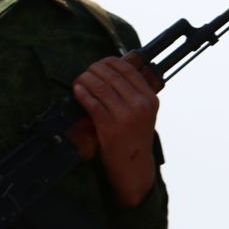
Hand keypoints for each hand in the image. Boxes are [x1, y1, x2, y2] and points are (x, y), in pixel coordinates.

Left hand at [75, 56, 159, 207]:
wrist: (134, 166)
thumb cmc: (135, 138)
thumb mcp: (144, 113)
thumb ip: (134, 94)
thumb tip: (111, 72)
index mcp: (150, 99)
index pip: (129, 71)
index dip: (111, 62)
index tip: (101, 63)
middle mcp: (140, 105)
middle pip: (113, 77)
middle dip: (95, 69)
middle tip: (87, 71)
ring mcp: (125, 116)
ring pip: (101, 88)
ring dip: (86, 79)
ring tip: (80, 79)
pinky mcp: (109, 127)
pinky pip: (92, 104)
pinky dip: (83, 94)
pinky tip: (77, 90)